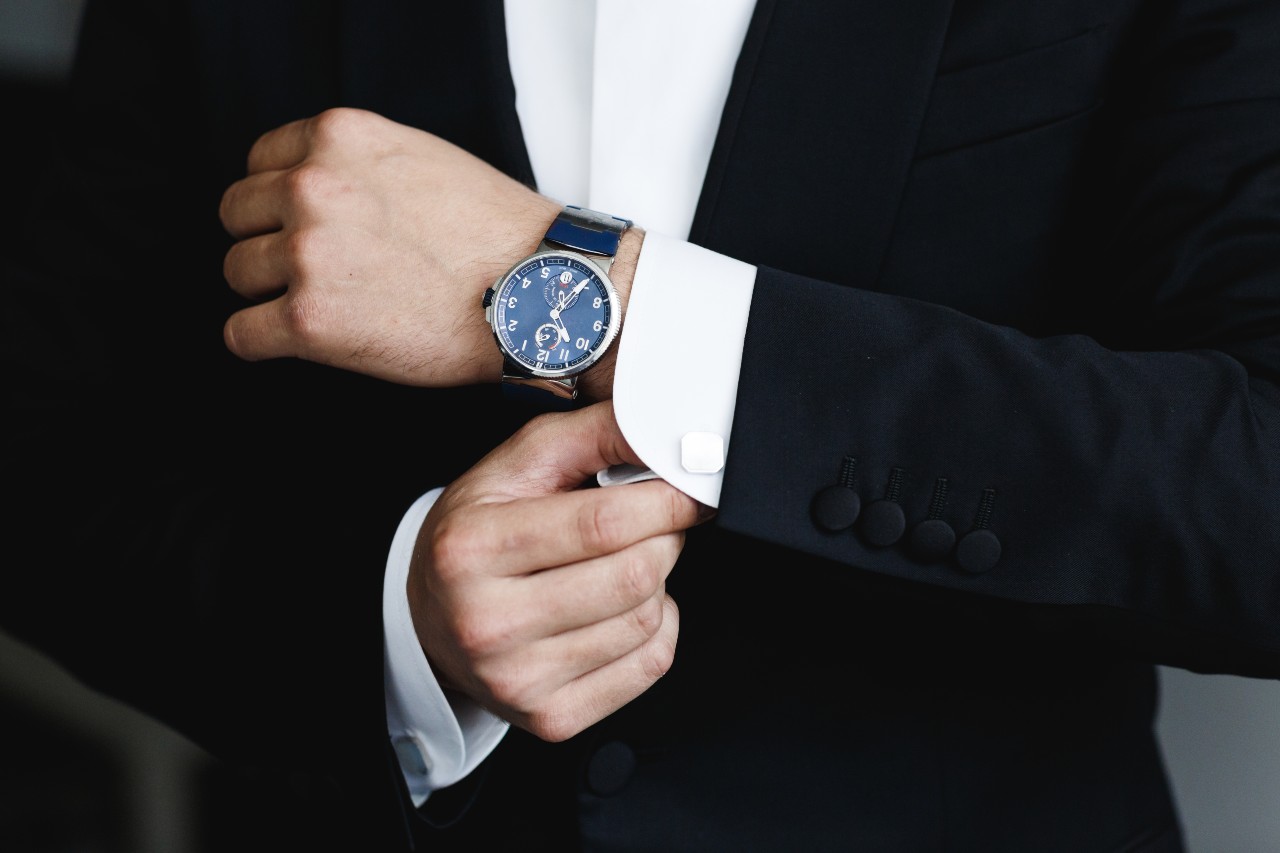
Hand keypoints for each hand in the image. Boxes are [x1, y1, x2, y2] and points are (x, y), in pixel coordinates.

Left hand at [218, 107, 560, 386]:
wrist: (540, 293)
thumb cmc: (497, 234)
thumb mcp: (421, 157)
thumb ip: (358, 164)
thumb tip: (313, 190)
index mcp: (338, 137)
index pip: (260, 161)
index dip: (281, 200)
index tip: (306, 226)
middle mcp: (313, 187)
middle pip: (238, 215)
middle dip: (270, 243)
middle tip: (319, 271)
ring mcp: (307, 255)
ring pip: (237, 273)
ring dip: (271, 292)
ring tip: (328, 306)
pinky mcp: (309, 321)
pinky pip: (241, 335)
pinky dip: (263, 342)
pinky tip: (303, 341)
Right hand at [409, 400, 711, 740]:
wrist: (432, 620)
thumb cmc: (477, 536)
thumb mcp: (516, 466)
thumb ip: (591, 435)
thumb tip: (663, 433)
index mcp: (471, 550)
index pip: (602, 524)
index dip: (665, 502)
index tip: (687, 490)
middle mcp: (487, 622)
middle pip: (634, 575)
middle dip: (665, 538)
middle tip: (653, 523)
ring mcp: (518, 679)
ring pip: (648, 619)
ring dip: (658, 583)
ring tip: (620, 565)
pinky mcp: (551, 718)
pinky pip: (650, 665)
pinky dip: (656, 628)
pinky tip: (618, 609)